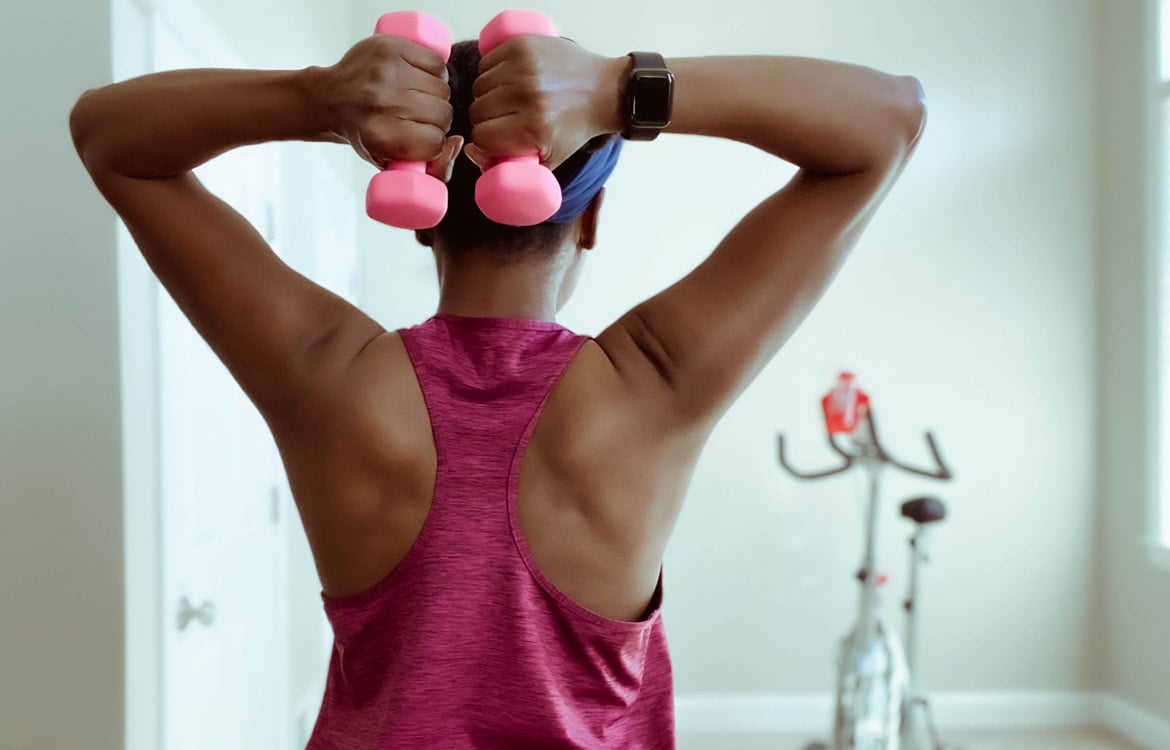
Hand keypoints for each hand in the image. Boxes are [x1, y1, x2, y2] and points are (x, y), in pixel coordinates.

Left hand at [320, 35, 460, 180]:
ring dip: (436, 95)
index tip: (422, 140)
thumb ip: (430, 168)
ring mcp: (387, 71)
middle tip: (418, 117)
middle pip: (443, 113)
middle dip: (437, 119)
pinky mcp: (390, 47)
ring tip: (417, 97)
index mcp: (381, 135)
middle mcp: (383, 102)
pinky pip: (437, 62)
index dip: (434, 143)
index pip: (435, 142)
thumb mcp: (392, 163)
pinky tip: (419, 78)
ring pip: (443, 87)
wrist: (329, 98)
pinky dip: (434, 71)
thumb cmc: (363, 131)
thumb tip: (457, 143)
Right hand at [464, 36, 620, 172]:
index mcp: (534, 128)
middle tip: (507, 117)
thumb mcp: (547, 160)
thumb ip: (506, 166)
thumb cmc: (574, 127)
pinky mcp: (522, 45)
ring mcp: (524, 67)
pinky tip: (510, 79)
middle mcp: (528, 95)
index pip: (482, 137)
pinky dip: (492, 71)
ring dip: (489, 94)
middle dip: (488, 118)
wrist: (602, 90)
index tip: (501, 137)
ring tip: (510, 98)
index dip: (488, 140)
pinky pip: (486, 62)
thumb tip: (469, 150)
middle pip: (477, 111)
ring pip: (478, 86)